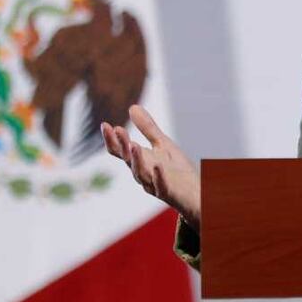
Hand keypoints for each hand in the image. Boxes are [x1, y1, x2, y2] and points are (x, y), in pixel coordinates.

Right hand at [101, 105, 200, 230]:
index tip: (105, 125)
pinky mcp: (169, 193)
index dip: (112, 139)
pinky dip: (158, 177)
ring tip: (133, 145)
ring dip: (136, 160)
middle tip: (116, 130)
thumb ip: (147, 128)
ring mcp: (154, 184)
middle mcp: (143, 173)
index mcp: (140, 161)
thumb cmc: (177, 170)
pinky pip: (161, 186)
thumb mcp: (162, 144)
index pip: (121, 150)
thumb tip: (132, 107)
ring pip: (140, 173)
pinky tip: (157, 167)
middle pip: (128, 160)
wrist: (195, 194)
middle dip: (122, 145)